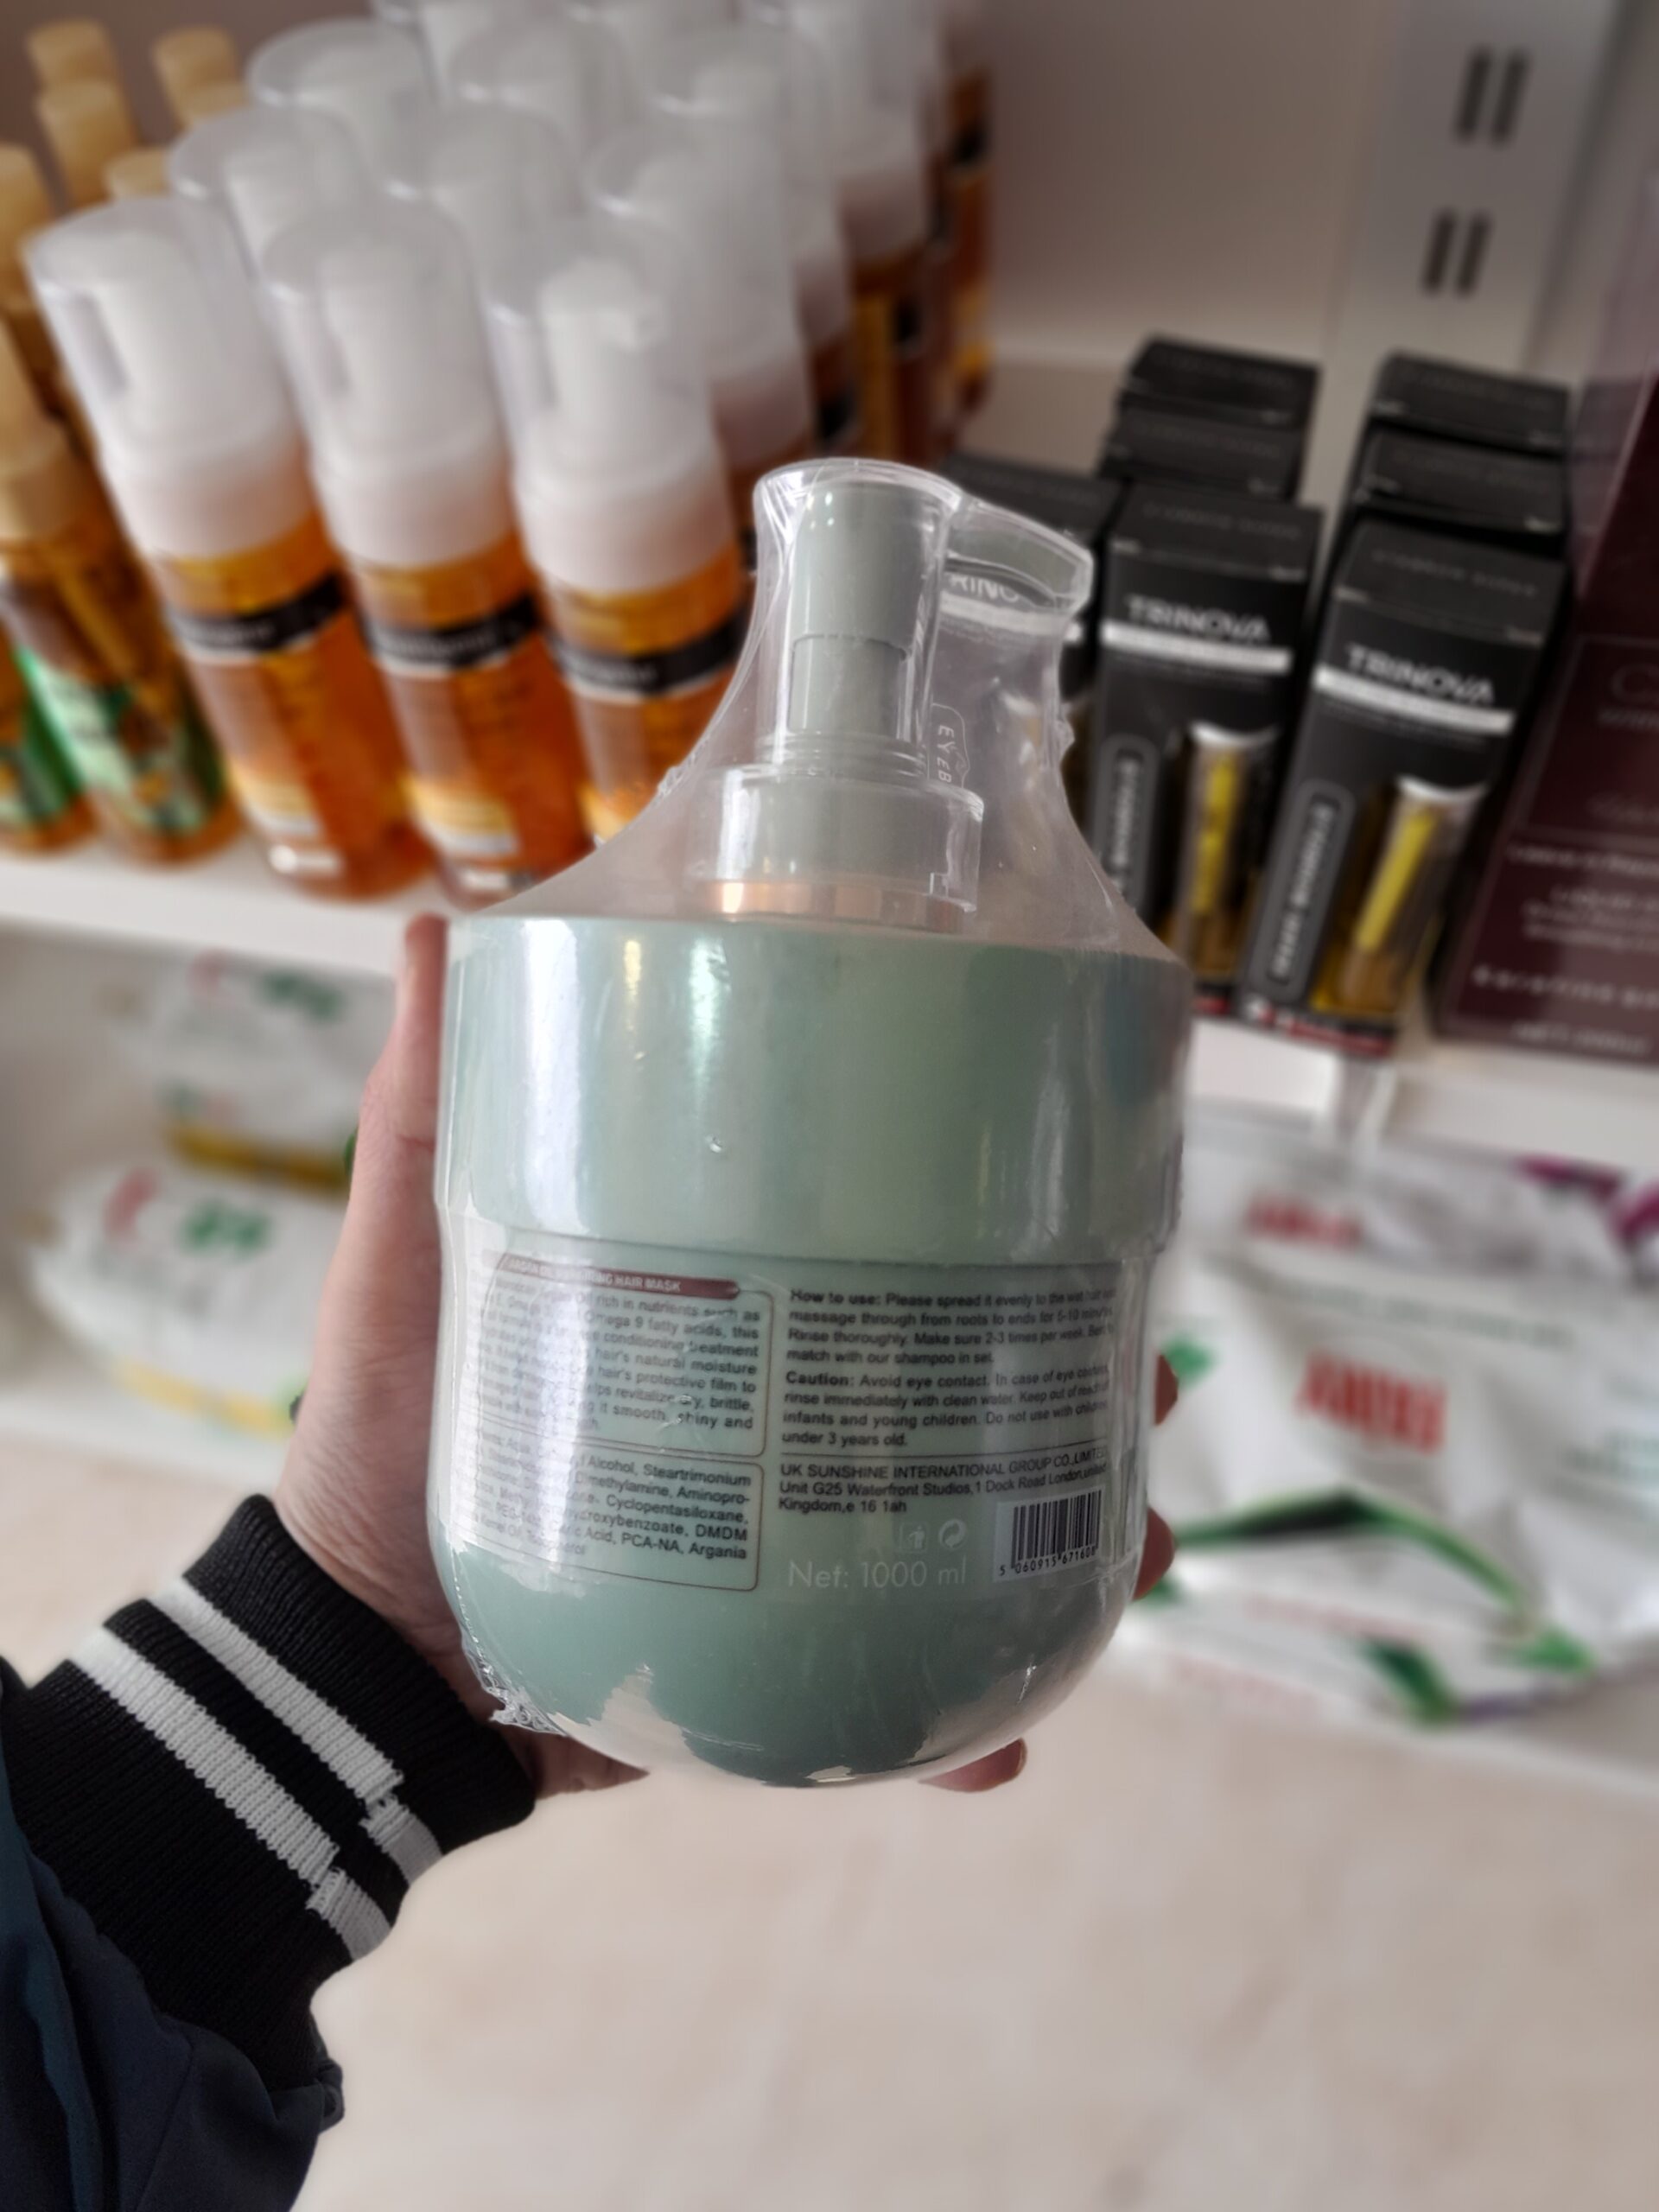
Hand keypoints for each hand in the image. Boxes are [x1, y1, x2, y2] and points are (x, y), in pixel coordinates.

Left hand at [277, 917, 1176, 1798]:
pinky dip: (957, 1734)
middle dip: (1073, 1393)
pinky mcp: (769, 1673)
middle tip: (1142, 1380)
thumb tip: (430, 926)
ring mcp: (789, 1555)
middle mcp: (781, 1423)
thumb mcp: (409, 1256)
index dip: (1001, 1237)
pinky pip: (887, 1706)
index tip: (1084, 1206)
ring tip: (1128, 1551)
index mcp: (734, 1313)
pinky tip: (1007, 1745)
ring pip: (966, 1547)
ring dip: (1068, 1552)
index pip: (890, 1261)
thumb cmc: (383, 1429)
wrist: (353, 1655)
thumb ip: (423, 1111)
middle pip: (964, 1398)